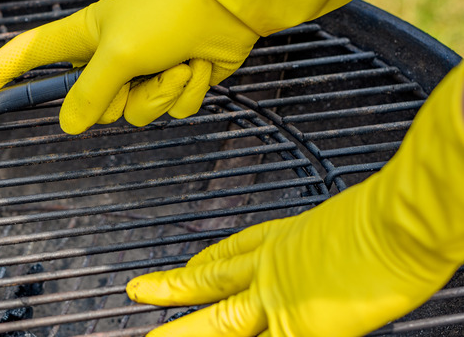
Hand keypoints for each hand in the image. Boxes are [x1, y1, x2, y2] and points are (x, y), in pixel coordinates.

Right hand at [0, 0, 369, 134]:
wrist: (230, 4)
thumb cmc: (169, 11)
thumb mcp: (119, 52)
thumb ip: (89, 93)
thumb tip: (69, 125)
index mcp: (83, 37)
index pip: (27, 57)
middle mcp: (107, 56)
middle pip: (92, 105)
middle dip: (123, 95)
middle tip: (141, 69)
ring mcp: (140, 71)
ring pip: (135, 113)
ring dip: (161, 93)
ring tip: (178, 62)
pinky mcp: (170, 82)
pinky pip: (168, 110)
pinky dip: (185, 92)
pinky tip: (196, 65)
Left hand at [126, 63, 463, 336]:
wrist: (403, 222)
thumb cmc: (394, 215)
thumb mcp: (351, 224)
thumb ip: (331, 245)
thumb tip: (339, 255)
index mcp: (288, 238)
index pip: (235, 250)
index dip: (206, 260)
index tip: (188, 265)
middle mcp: (275, 266)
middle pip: (211, 281)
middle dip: (172, 288)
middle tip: (138, 290)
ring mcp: (281, 298)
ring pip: (218, 320)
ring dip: (183, 332)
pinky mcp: (297, 327)